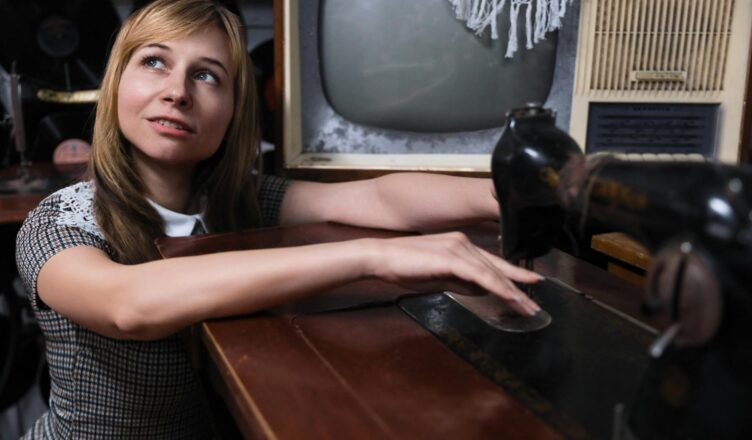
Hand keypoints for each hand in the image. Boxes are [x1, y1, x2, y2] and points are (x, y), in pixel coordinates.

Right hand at [364, 232, 541, 315]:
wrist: (381, 257)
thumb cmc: (404, 267)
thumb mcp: (438, 278)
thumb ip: (461, 283)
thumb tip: (482, 292)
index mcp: (460, 245)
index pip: (492, 263)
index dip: (512, 275)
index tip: (529, 286)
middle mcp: (464, 243)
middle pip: (498, 268)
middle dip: (518, 288)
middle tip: (534, 305)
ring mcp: (459, 248)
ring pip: (493, 273)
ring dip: (512, 292)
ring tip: (527, 308)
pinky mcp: (452, 257)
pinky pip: (482, 275)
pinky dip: (498, 287)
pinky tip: (510, 297)